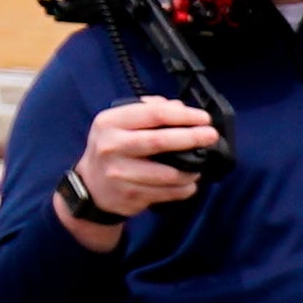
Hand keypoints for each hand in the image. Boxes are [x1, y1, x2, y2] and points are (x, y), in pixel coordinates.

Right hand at [67, 97, 221, 231]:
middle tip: (211, 135)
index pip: (153, 114)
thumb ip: (148, 110)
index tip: (203, 118)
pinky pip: (169, 192)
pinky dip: (185, 188)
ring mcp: (120, 173)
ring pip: (169, 173)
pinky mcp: (131, 195)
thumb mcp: (119, 123)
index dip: (183, 115)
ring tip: (200, 164)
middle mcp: (112, 146)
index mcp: (110, 122)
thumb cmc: (113, 149)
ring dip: (193, 169)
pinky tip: (189, 182)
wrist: (92, 186)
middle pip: (160, 141)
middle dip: (192, 137)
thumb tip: (180, 107)